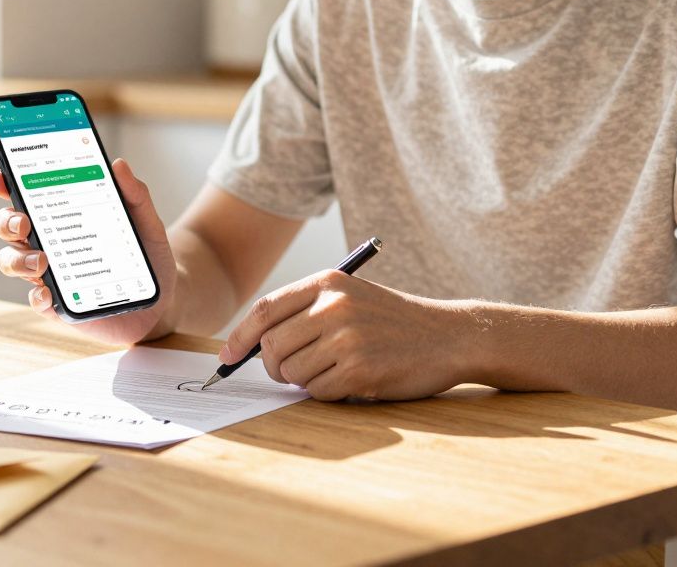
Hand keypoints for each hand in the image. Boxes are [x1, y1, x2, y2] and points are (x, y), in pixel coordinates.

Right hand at [0, 158, 176, 343]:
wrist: (163, 296)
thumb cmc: (147, 254)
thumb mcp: (146, 221)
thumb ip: (135, 194)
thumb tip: (119, 165)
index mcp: (63, 216)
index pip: (27, 196)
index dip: (7, 186)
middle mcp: (49, 243)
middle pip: (10, 228)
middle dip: (7, 222)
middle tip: (24, 223)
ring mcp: (52, 275)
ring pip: (13, 263)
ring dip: (18, 260)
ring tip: (41, 261)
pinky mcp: (61, 305)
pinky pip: (37, 302)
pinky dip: (37, 297)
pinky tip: (47, 293)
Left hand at [218, 270, 474, 400]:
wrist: (449, 336)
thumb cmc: (393, 321)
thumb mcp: (351, 297)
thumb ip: (305, 311)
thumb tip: (250, 345)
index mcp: (328, 282)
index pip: (265, 310)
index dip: (239, 336)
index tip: (227, 356)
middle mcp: (334, 306)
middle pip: (271, 345)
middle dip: (272, 366)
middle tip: (290, 372)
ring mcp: (347, 337)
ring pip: (291, 372)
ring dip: (303, 381)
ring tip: (332, 370)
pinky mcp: (360, 369)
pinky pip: (318, 392)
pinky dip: (328, 393)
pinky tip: (352, 380)